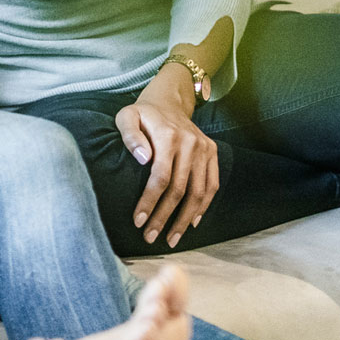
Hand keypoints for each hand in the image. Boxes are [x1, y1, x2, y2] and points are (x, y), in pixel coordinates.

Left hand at [116, 75, 217, 248]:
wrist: (169, 100)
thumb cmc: (142, 114)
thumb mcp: (126, 116)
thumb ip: (130, 136)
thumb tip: (143, 159)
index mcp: (169, 136)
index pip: (161, 177)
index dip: (150, 201)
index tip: (138, 221)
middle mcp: (191, 143)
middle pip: (180, 189)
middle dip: (164, 217)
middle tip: (149, 237)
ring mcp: (204, 149)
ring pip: (199, 192)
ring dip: (185, 219)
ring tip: (170, 238)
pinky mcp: (212, 152)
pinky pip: (212, 184)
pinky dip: (204, 206)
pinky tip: (192, 223)